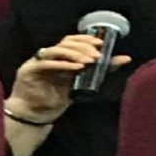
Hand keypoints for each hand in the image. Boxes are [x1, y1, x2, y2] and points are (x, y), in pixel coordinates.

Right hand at [7, 35, 131, 119]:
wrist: (36, 115)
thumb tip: (125, 59)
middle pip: (65, 42)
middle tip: (97, 54)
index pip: (72, 40)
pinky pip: (46, 63)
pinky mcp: (29, 70)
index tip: (100, 44)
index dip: (86, 39)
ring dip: (74, 54)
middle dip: (83, 47)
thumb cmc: (57, 98)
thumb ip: (101, 70)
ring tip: (88, 61)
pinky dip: (63, 64)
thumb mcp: (82, 83)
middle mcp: (48, 55)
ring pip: (56, 50)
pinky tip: (76, 68)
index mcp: (59, 56)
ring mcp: (37, 61)